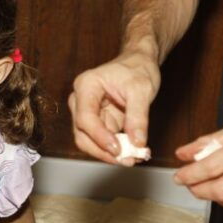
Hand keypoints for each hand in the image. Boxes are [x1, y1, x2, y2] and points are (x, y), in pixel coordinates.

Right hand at [68, 50, 159, 165]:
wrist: (138, 63)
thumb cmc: (137, 69)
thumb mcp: (142, 89)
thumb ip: (138, 116)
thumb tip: (137, 143)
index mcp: (86, 87)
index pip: (85, 118)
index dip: (99, 137)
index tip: (118, 149)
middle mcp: (81, 101)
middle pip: (82, 135)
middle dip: (103, 151)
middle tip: (128, 159)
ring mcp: (87, 114)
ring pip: (90, 143)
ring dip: (110, 154)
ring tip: (134, 158)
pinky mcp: (98, 123)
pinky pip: (102, 142)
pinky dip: (117, 151)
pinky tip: (133, 153)